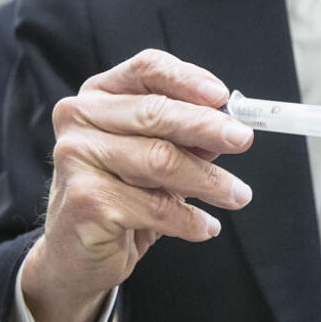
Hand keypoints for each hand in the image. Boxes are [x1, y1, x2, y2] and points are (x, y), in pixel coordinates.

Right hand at [22, 49, 253, 321]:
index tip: (223, 97)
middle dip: (208, 127)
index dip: (189, 79)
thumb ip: (187, 135)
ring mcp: (77, 156)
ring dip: (209, 180)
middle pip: (156, 112)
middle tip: (244, 140)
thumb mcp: (155, 154)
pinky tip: (206, 226)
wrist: (76, 253)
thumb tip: (230, 123)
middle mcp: (80, 117)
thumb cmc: (120, 193)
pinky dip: (190, 219)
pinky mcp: (84, 199)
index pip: (148, 69)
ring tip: (238, 195)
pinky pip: (155, 207)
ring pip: (160, 161)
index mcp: (99, 95)